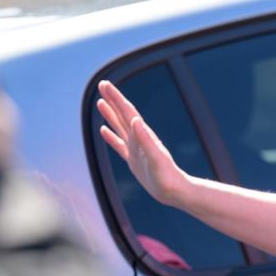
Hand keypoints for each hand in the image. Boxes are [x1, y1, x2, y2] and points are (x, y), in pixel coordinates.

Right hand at [97, 80, 187, 206]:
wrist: (175, 191)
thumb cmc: (167, 176)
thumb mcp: (156, 158)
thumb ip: (146, 140)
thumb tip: (136, 120)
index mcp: (143, 135)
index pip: (127, 111)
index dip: (116, 97)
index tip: (105, 84)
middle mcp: (139, 139)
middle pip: (122, 115)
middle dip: (112, 99)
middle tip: (102, 84)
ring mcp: (136, 149)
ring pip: (119, 127)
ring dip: (110, 114)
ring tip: (100, 103)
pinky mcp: (134, 160)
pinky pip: (119, 144)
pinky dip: (110, 136)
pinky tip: (104, 130)